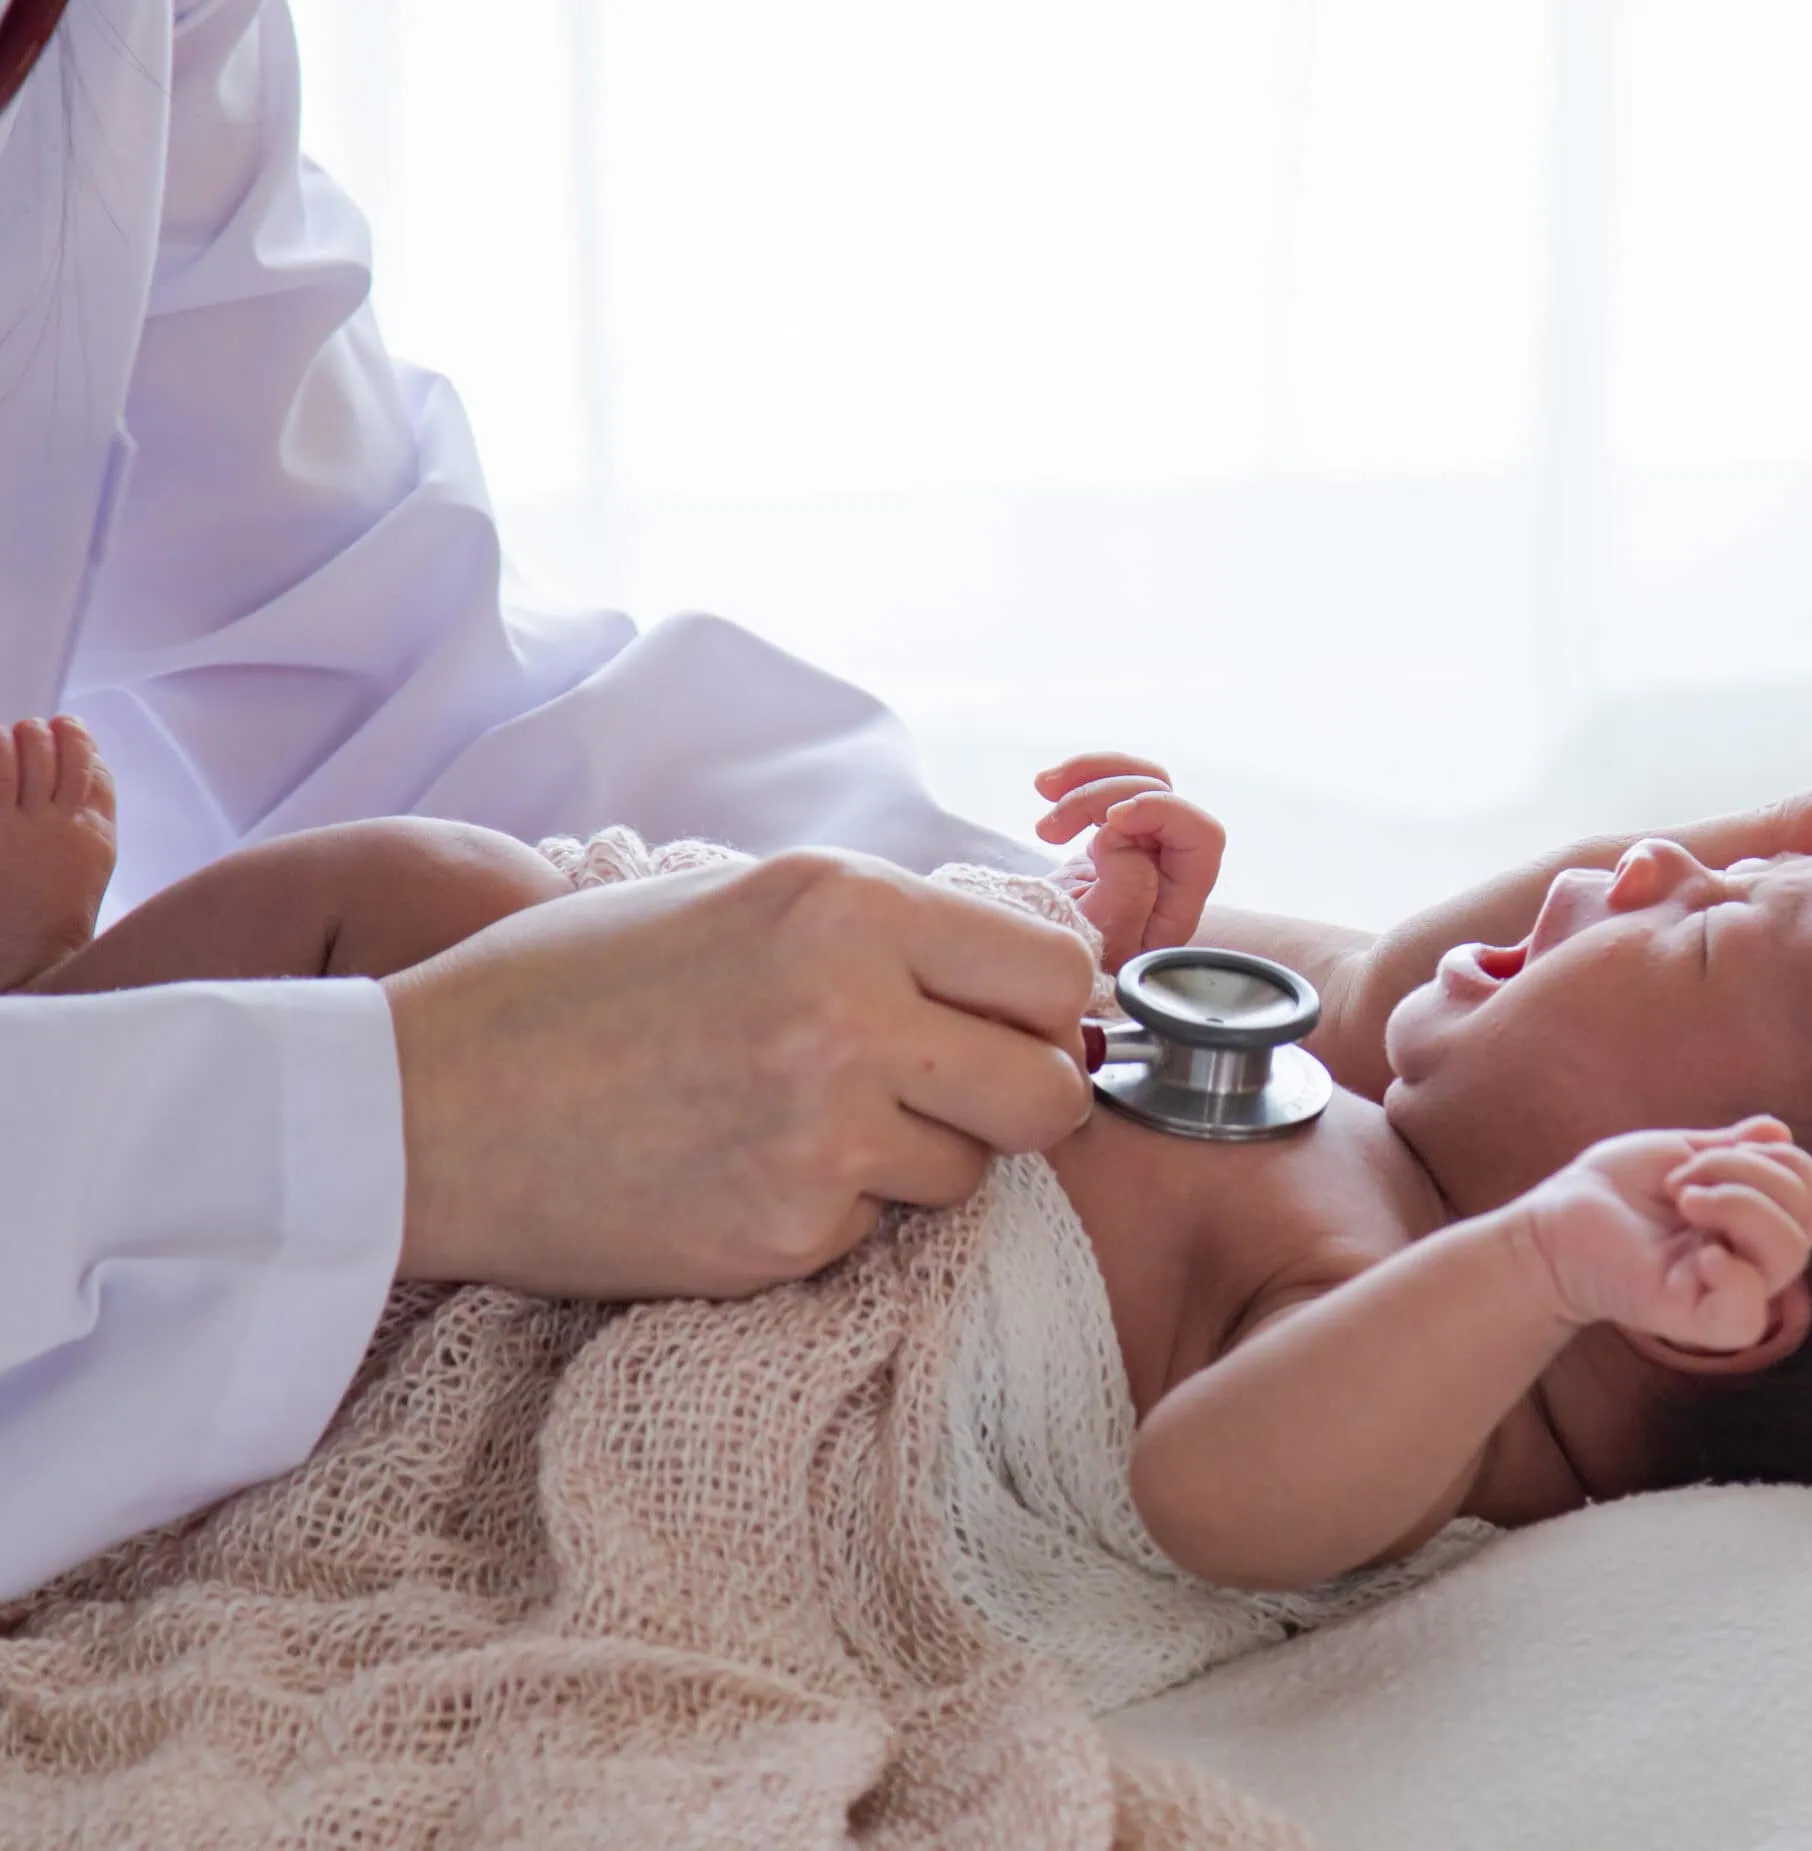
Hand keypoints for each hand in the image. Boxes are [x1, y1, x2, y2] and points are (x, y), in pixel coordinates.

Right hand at [383, 850, 1095, 1298]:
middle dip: (1019, 1102)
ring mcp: (822, 1135)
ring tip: (801, 1124)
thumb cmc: (567, 990)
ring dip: (916, 1162)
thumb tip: (1018, 983)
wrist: (416, 1109)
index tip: (1013, 1026)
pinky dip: (830, 1215)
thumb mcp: (736, 901)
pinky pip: (875, 1233)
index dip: (1047, 1009)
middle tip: (949, 1097)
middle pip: (1051, 1092)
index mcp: (844, 905)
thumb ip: (881, 933)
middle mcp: (851, 1012)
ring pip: (970, 1172)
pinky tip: (736, 1175)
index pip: (1056, 972)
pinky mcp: (784, 1234)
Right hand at [1033, 751, 1226, 971]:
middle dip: (1106, 794)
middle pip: (1167, 797)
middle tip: (1049, 828)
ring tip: (1044, 791)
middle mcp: (1167, 873)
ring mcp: (1142, 852)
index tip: (1108, 820)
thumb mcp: (1099, 945)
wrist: (1030, 972)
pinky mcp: (1113, 840)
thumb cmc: (1068, 970)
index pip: (1203, 837)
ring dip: (1090, 776)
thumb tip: (1122, 835)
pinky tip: (1046, 789)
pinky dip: (1080, 780)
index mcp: (1177, 904)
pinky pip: (1112, 791)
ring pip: (1140, 781)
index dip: (1162, 813)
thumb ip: (1125, 893)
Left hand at [1514, 1119, 1811, 1351]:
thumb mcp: (1678, 1151)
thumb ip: (1735, 1148)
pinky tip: (1700, 1252)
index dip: (1791, 1166)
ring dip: (1739, 1203)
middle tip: (1682, 1177)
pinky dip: (1735, 1274)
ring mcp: (1723, 1289)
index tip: (1716, 1151)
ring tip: (1682, 1198)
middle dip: (1751, 1173)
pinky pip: (1748, 1316)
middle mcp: (1749, 1258)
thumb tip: (1782, 1133)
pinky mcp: (1691, 1319)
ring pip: (1789, 1256)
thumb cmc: (1612, 1190)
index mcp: (1754, 1222)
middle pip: (1810, 1222)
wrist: (1552, 1224)